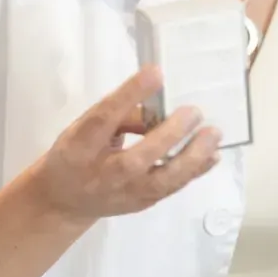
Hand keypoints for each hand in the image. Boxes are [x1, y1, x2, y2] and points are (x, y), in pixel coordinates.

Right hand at [31, 67, 220, 221]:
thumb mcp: (84, 127)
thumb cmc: (77, 152)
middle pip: (137, 158)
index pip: (103, 120)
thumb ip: (118, 115)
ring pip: (162, 180)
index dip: (129, 96)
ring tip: (213, 133)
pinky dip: (195, 171)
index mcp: (79, 146)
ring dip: (192, 158)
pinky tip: (212, 154)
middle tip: (194, 112)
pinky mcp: (142, 203)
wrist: (65, 201)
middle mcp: (102, 173)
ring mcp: (124, 193)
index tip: (156, 73)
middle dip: (169, 135)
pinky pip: (172, 188)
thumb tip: (158, 107)